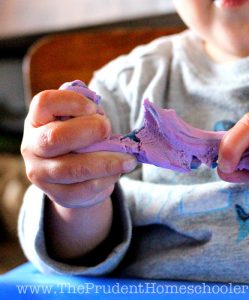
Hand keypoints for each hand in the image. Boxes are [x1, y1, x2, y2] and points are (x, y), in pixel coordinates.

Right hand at [21, 89, 136, 207]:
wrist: (73, 174)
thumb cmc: (80, 137)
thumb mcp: (81, 119)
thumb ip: (89, 113)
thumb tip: (101, 114)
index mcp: (37, 120)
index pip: (45, 103)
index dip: (72, 102)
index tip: (93, 107)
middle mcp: (32, 146)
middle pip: (55, 138)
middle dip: (89, 132)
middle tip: (108, 129)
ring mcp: (41, 173)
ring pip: (72, 169)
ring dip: (106, 163)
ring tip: (128, 160)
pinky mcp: (58, 195)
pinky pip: (83, 189)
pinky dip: (105, 180)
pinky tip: (117, 173)